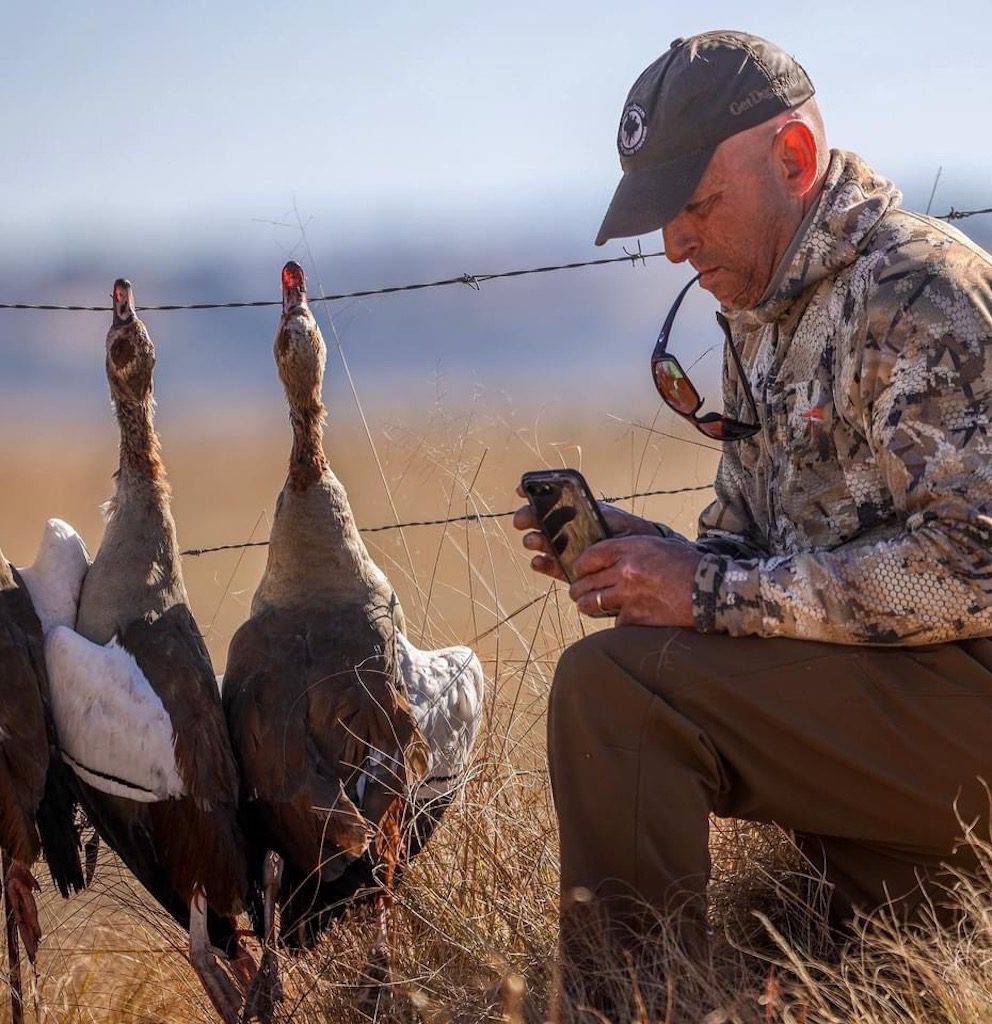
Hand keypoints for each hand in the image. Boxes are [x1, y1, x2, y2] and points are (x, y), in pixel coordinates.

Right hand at [513, 489, 667, 580]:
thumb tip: (574, 507)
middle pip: (539, 521)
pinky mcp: (566, 569)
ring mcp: (563, 548)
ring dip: (533, 541)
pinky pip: (549, 566)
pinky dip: (541, 564)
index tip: (523, 490)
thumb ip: (594, 513)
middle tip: (524, 520)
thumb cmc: (628, 533)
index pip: (549, 499)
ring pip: (540, 542)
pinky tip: (538, 561)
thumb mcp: (613, 518)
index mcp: (574, 510)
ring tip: (535, 541)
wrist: (640, 559)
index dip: (533, 493)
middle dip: (527, 518)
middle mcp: (564, 528)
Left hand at [568, 535, 701, 627]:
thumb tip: (612, 559)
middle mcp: (625, 570)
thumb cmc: (688, 565)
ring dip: (587, 606)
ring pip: (592, 603)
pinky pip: (614, 621)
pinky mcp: (636, 616)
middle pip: (586, 582)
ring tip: (587, 606)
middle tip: (578, 593)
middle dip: (578, 589)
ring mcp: (629, 594)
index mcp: (630, 548)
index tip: (578, 571)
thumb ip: (631, 551)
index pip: (590, 556)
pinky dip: (616, 621)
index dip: (579, 566)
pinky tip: (620, 619)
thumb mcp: (658, 546)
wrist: (710, 590)